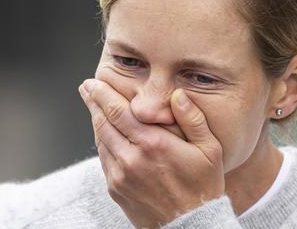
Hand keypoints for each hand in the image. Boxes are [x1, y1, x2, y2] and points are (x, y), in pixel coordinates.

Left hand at [79, 78, 224, 228]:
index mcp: (153, 144)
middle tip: (87, 87)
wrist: (190, 228)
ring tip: (93, 107)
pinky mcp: (116, 190)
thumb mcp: (210, 151)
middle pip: (103, 123)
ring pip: (100, 141)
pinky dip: (101, 143)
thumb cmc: (204, 188)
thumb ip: (193, 120)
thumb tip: (178, 94)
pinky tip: (104, 135)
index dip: (103, 94)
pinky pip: (104, 160)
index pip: (118, 111)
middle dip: (93, 102)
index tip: (94, 82)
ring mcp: (121, 176)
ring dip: (95, 121)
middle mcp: (131, 158)